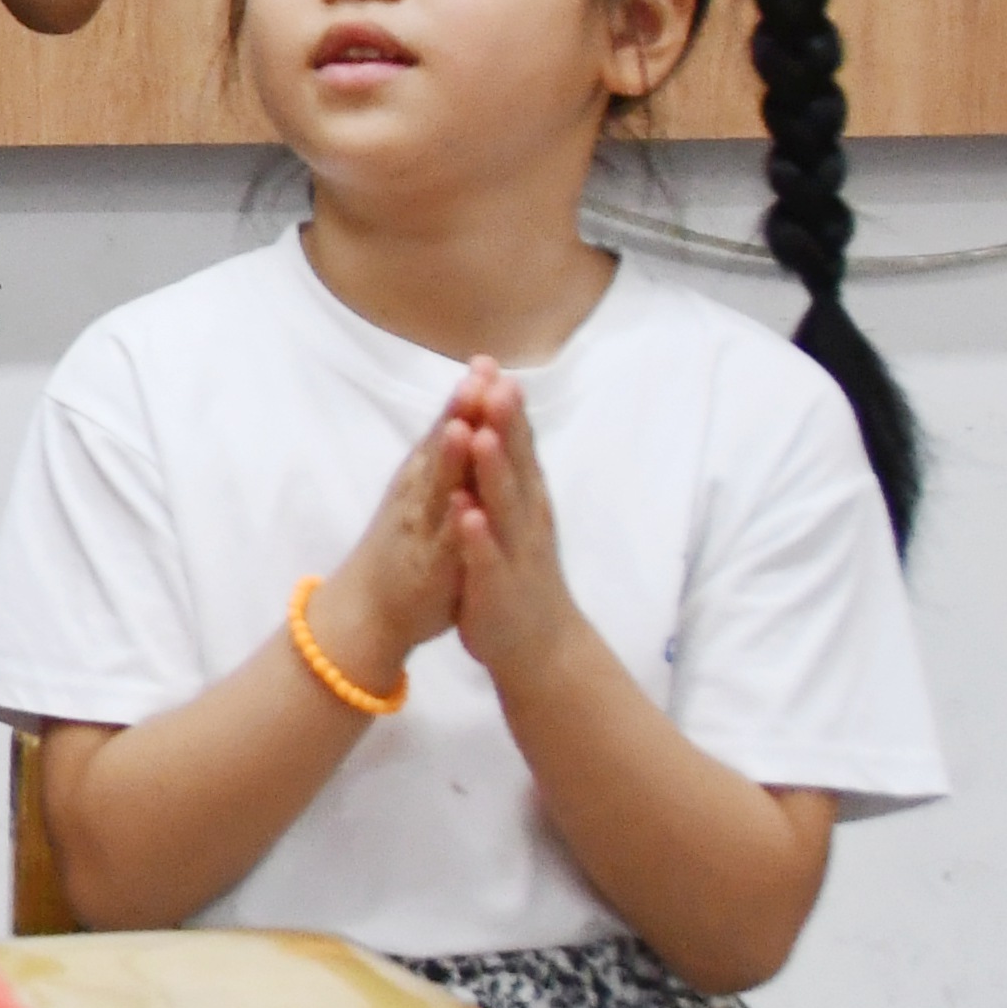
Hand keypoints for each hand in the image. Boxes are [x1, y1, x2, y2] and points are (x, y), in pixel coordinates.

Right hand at [306, 373, 483, 697]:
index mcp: (423, 480)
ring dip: (449, 456)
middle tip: (479, 373)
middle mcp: (418, 496)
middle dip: (461, 411)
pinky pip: (440, 541)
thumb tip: (459, 419)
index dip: (467, 397)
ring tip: (465, 424)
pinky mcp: (427, 565)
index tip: (487, 360)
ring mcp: (421, 528)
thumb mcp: (423, 498)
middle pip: (442, 447)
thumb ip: (441, 462)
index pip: (449, 430)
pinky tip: (461, 503)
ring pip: (437, 488)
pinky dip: (451, 521)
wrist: (367, 610)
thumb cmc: (402, 551)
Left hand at [445, 364, 587, 680]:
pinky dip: (477, 534)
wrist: (539, 644)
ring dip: (494, 470)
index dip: (504, 405)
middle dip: (504, 423)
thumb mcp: (516, 514)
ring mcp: (514, 551)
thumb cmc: (520, 569)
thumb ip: (509, 469)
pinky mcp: (498, 586)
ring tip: (483, 433)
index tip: (491, 363)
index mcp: (525, 499)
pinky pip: (486, 557)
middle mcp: (525, 518)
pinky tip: (466, 513)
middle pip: (514, 463)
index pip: (515, 443)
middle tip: (496, 381)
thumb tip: (499, 416)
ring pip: (503, 505)